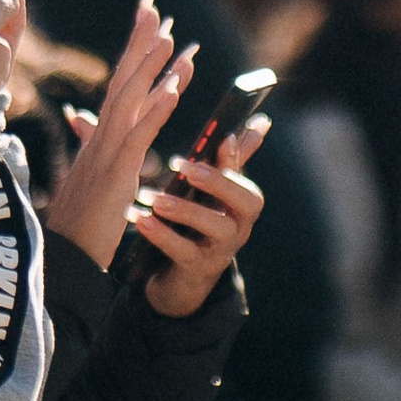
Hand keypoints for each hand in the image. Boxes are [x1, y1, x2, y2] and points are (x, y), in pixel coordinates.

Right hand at [44, 0, 195, 270]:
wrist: (64, 259)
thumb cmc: (80, 223)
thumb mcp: (94, 177)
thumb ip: (96, 147)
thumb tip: (92, 125)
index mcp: (101, 137)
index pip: (120, 82)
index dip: (136, 49)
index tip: (152, 19)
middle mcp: (102, 137)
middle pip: (122, 78)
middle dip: (140, 42)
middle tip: (157, 8)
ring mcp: (107, 154)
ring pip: (130, 100)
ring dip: (152, 67)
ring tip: (172, 37)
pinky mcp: (116, 175)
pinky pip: (138, 137)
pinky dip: (155, 111)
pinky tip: (174, 90)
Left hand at [134, 125, 267, 314]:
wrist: (182, 279)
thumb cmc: (200, 225)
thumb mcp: (214, 192)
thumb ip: (232, 160)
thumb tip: (261, 122)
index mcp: (243, 203)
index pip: (247, 175)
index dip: (234, 159)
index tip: (221, 139)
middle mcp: (239, 226)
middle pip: (245, 202)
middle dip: (217, 181)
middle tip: (184, 165)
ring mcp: (221, 250)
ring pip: (215, 227)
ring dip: (183, 209)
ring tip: (152, 196)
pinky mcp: (197, 269)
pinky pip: (182, 251)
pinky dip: (161, 234)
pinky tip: (140, 219)